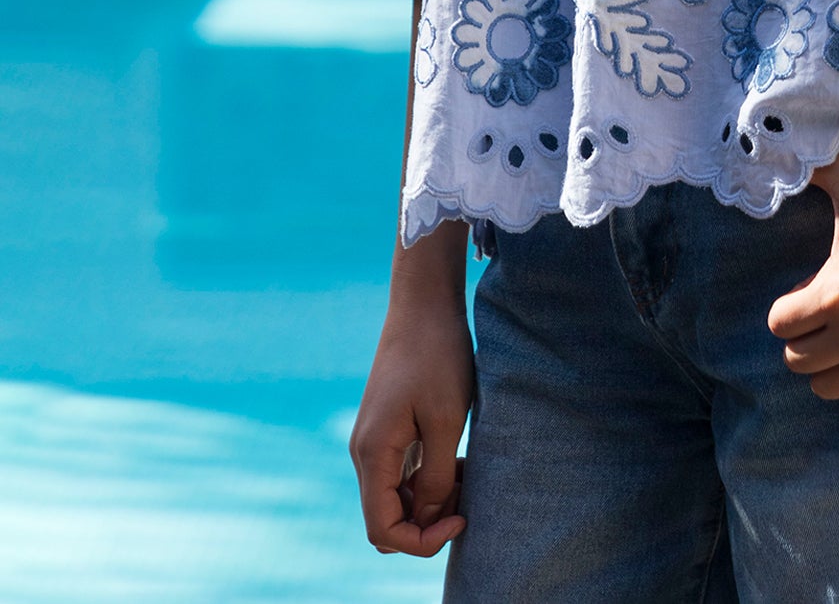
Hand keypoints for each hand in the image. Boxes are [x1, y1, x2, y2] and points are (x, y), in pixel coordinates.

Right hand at [350, 290, 474, 555]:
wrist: (424, 304)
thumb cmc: (438, 355)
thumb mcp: (446, 419)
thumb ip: (436, 475)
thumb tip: (427, 518)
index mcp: (372, 453)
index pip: (383, 529)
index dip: (422, 540)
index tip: (461, 518)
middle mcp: (365, 453)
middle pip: (386, 518)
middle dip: (426, 521)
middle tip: (465, 494)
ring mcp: (374, 440)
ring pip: (395, 497)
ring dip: (430, 498)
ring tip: (467, 472)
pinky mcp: (387, 428)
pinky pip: (401, 472)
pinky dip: (427, 477)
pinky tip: (458, 459)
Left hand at [766, 150, 838, 420]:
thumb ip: (811, 166)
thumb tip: (776, 148)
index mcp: (835, 294)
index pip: (779, 324)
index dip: (790, 304)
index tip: (810, 288)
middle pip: (798, 361)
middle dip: (807, 334)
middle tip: (830, 311)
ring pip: (828, 388)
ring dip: (832, 362)